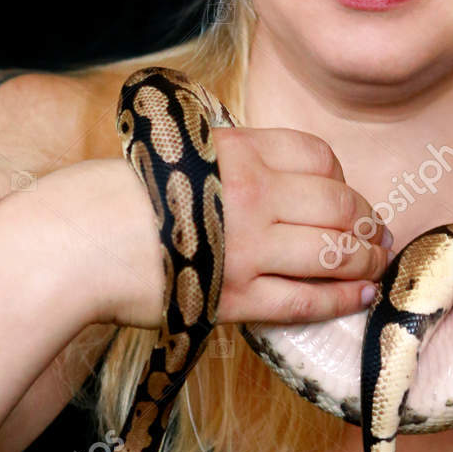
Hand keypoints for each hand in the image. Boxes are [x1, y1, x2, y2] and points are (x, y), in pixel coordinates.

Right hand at [66, 134, 390, 332]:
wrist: (76, 243)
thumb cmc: (120, 197)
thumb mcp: (181, 153)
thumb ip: (230, 160)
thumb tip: (273, 179)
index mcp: (238, 152)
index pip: (317, 156)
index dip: (343, 178)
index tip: (347, 195)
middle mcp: (252, 195)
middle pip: (338, 204)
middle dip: (365, 222)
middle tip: (376, 234)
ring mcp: (247, 249)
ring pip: (332, 252)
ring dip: (364, 260)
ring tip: (374, 264)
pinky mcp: (235, 298)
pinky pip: (305, 299)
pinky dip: (341, 298)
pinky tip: (360, 296)